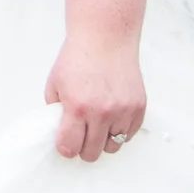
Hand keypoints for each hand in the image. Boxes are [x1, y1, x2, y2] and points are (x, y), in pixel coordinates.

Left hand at [46, 35, 145, 164]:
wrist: (105, 38)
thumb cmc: (78, 58)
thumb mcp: (55, 84)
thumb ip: (55, 112)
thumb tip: (60, 133)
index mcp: (77, 108)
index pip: (70, 148)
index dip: (66, 147)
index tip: (66, 142)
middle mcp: (102, 112)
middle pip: (92, 154)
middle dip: (83, 147)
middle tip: (81, 133)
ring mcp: (123, 111)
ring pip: (112, 147)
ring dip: (103, 139)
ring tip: (98, 122)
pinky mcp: (138, 108)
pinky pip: (129, 134)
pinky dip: (119, 130)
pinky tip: (111, 115)